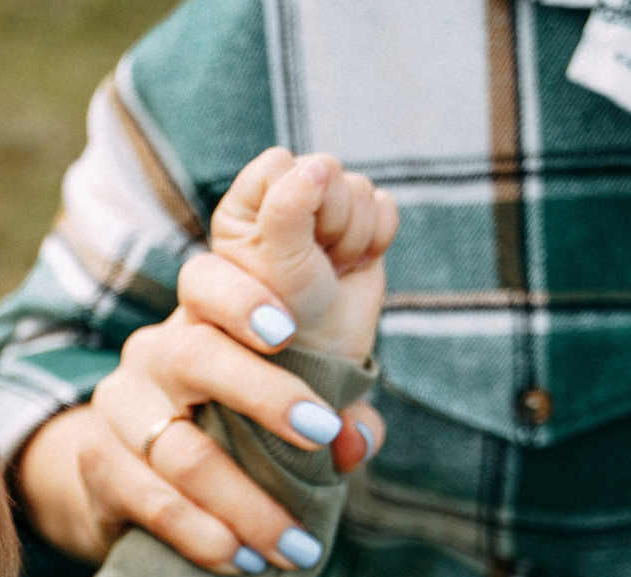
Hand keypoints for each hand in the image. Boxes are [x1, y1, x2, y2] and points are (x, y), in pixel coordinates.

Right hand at [14, 159, 395, 575]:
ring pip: (181, 451)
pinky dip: (203, 536)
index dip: (242, 298)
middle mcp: (153, 352)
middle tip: (323, 435)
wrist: (131, 479)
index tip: (289, 331)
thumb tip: (357, 441)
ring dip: (246, 504)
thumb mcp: (290, 409)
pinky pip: (154, 501)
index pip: (207, 281)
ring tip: (294, 546)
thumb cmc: (233, 429)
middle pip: (196, 358)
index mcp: (202, 319)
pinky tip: (240, 559)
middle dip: (265, 396)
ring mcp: (119, 406)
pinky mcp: (98, 464)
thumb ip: (337, 419)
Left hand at [206, 148, 396, 360]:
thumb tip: (316, 167)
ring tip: (331, 270)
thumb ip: (287, 208)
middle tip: (315, 265)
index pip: (280, 164)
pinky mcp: (359, 224)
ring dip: (352, 237)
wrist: (319, 359)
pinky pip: (385, 205)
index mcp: (245, 204)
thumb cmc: (278, 319)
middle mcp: (281, 198)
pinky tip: (353, 265)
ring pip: (359, 187)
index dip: (295, 203)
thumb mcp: (276, 263)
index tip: (289, 252)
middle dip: (329, 222)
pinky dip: (376, 240)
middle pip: (325, 169)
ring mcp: (324, 210)